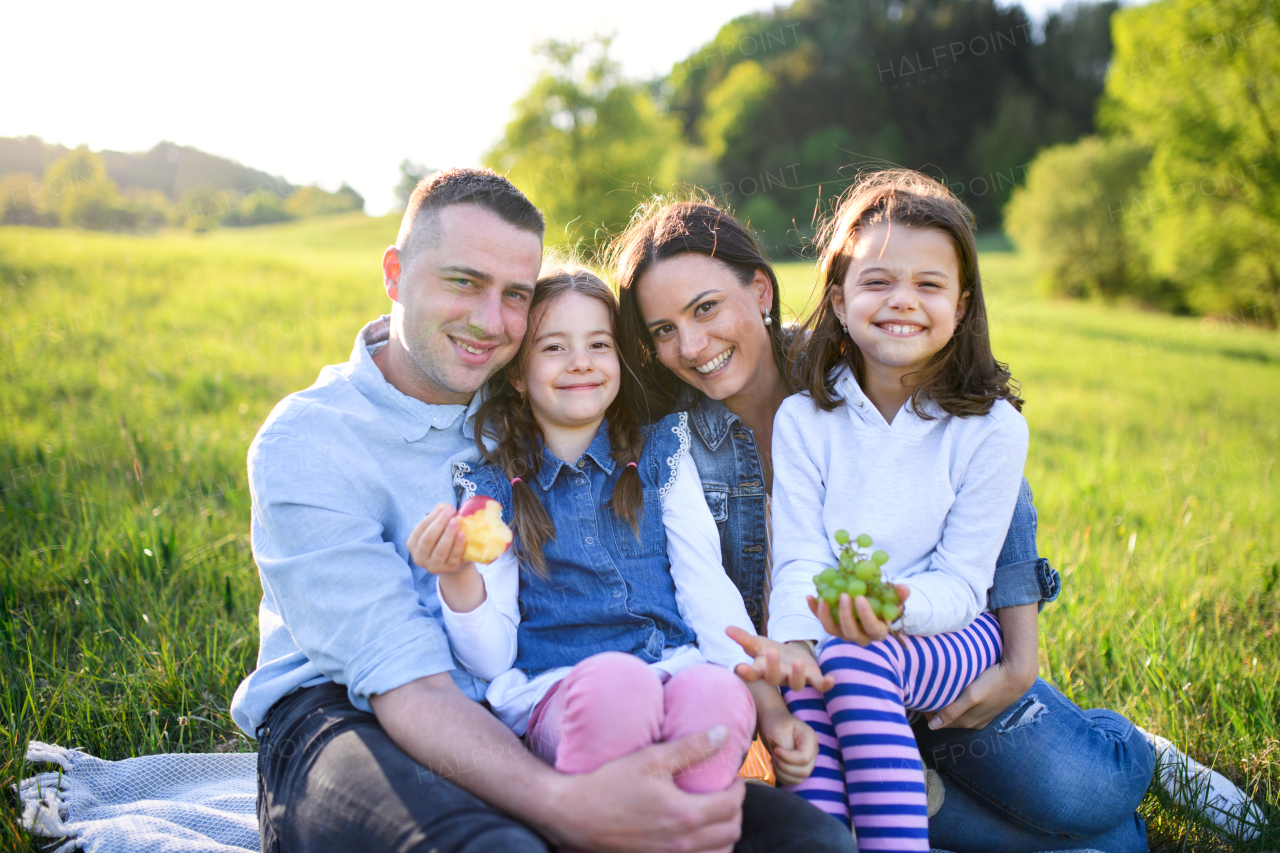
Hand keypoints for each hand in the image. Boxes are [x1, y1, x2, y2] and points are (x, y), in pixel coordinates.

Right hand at [407, 504, 469, 575]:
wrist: (456, 561)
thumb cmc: (443, 538)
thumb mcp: (438, 527)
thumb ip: (439, 515)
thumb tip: (444, 507)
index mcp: (413, 544)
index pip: (420, 529)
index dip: (432, 517)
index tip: (445, 508)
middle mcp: (420, 557)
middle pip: (428, 539)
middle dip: (439, 523)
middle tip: (451, 511)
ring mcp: (434, 566)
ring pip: (440, 550)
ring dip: (448, 534)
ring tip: (457, 521)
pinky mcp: (450, 569)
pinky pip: (453, 557)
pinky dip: (458, 545)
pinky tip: (463, 534)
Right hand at [553, 727, 745, 852]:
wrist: (574, 815)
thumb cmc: (609, 784)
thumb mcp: (650, 759)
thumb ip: (691, 747)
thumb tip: (724, 735)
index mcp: (683, 815)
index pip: (732, 805)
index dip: (738, 788)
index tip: (730, 777)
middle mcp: (681, 843)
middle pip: (731, 832)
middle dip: (734, 810)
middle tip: (724, 793)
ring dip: (724, 833)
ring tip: (713, 813)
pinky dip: (708, 849)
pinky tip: (697, 833)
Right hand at [726, 627, 833, 691]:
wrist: (793, 656)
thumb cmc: (771, 651)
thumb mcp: (758, 643)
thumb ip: (743, 638)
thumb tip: (727, 628)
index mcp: (764, 669)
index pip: (753, 673)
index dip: (746, 672)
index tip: (740, 668)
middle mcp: (779, 678)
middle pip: (774, 679)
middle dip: (773, 667)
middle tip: (771, 653)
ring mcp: (796, 680)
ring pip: (796, 685)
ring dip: (797, 675)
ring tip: (798, 663)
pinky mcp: (813, 679)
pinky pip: (820, 685)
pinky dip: (826, 684)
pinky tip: (831, 678)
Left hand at [758, 709, 817, 786]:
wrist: (772, 721)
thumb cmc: (775, 723)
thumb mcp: (778, 731)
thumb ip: (786, 747)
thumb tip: (789, 763)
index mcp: (810, 738)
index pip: (804, 758)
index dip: (788, 758)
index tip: (776, 750)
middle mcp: (812, 751)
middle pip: (804, 771)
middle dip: (784, 767)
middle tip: (773, 756)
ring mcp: (808, 760)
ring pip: (800, 778)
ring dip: (782, 773)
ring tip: (773, 760)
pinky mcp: (800, 767)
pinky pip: (794, 780)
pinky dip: (782, 777)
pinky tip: (776, 766)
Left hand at [807, 585, 910, 645]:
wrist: (874, 608)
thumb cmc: (886, 604)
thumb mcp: (895, 600)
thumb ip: (900, 595)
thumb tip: (903, 588)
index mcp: (877, 632)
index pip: (871, 628)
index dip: (865, 615)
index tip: (859, 598)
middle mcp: (859, 637)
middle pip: (849, 632)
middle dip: (845, 614)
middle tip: (843, 595)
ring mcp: (843, 633)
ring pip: (831, 629)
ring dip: (825, 614)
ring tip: (823, 597)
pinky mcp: (832, 626)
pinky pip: (821, 620)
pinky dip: (814, 610)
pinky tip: (809, 596)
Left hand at [926, 656, 1037, 729]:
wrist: (1018, 676)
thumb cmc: (993, 682)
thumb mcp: (971, 696)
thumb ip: (952, 711)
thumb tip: (932, 727)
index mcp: (966, 721)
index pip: (938, 721)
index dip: (926, 710)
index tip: (917, 697)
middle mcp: (973, 722)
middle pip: (946, 717)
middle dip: (934, 708)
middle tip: (922, 693)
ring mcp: (981, 716)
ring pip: (956, 713)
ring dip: (945, 705)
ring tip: (934, 692)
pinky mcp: (987, 708)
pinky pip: (966, 709)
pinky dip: (956, 703)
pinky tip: (953, 693)